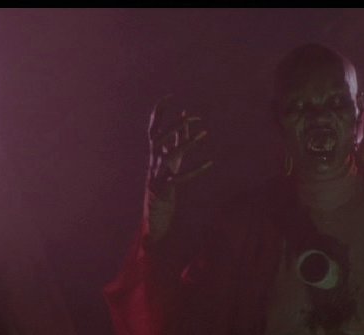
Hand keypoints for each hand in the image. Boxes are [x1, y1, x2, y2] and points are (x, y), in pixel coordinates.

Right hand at [144, 94, 211, 243]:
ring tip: (204, 134)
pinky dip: (196, 170)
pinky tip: (210, 164)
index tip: (170, 96)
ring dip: (187, 144)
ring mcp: (157, 174)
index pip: (153, 127)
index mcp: (154, 151)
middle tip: (192, 117)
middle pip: (158, 138)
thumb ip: (178, 137)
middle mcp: (153, 160)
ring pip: (169, 156)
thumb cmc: (166, 180)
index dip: (159, 112)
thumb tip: (185, 113)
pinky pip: (181, 178)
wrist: (155, 210)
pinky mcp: (165, 188)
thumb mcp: (174, 156)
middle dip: (174, 125)